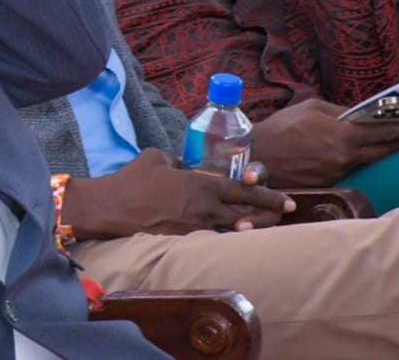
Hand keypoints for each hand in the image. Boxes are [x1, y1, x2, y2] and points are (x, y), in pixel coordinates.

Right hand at [62, 149, 295, 238]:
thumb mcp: (156, 158)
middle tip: (285, 215)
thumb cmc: (132, 179)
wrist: (111, 207)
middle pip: (246, 215)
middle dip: (269, 215)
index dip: (269, 196)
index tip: (288, 201)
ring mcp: (194, 227)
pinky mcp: (182, 241)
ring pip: (231, 231)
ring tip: (259, 227)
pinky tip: (226, 237)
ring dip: (247, 229)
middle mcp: (204, 208)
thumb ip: (176, 160)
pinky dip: (221, 237)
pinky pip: (209, 239)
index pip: (245, 191)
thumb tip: (181, 165)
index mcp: (201, 185)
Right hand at [252, 99, 398, 186]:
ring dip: (384, 150)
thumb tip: (357, 115)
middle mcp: (344, 156)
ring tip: (397, 142)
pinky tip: (361, 154)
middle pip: (385, 149)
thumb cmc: (280, 127)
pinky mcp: (330, 182)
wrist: (258, 155)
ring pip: (370, 160)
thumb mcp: (310, 108)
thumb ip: (339, 112)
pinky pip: (351, 169)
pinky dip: (359, 160)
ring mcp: (338, 172)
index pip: (384, 131)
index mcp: (342, 134)